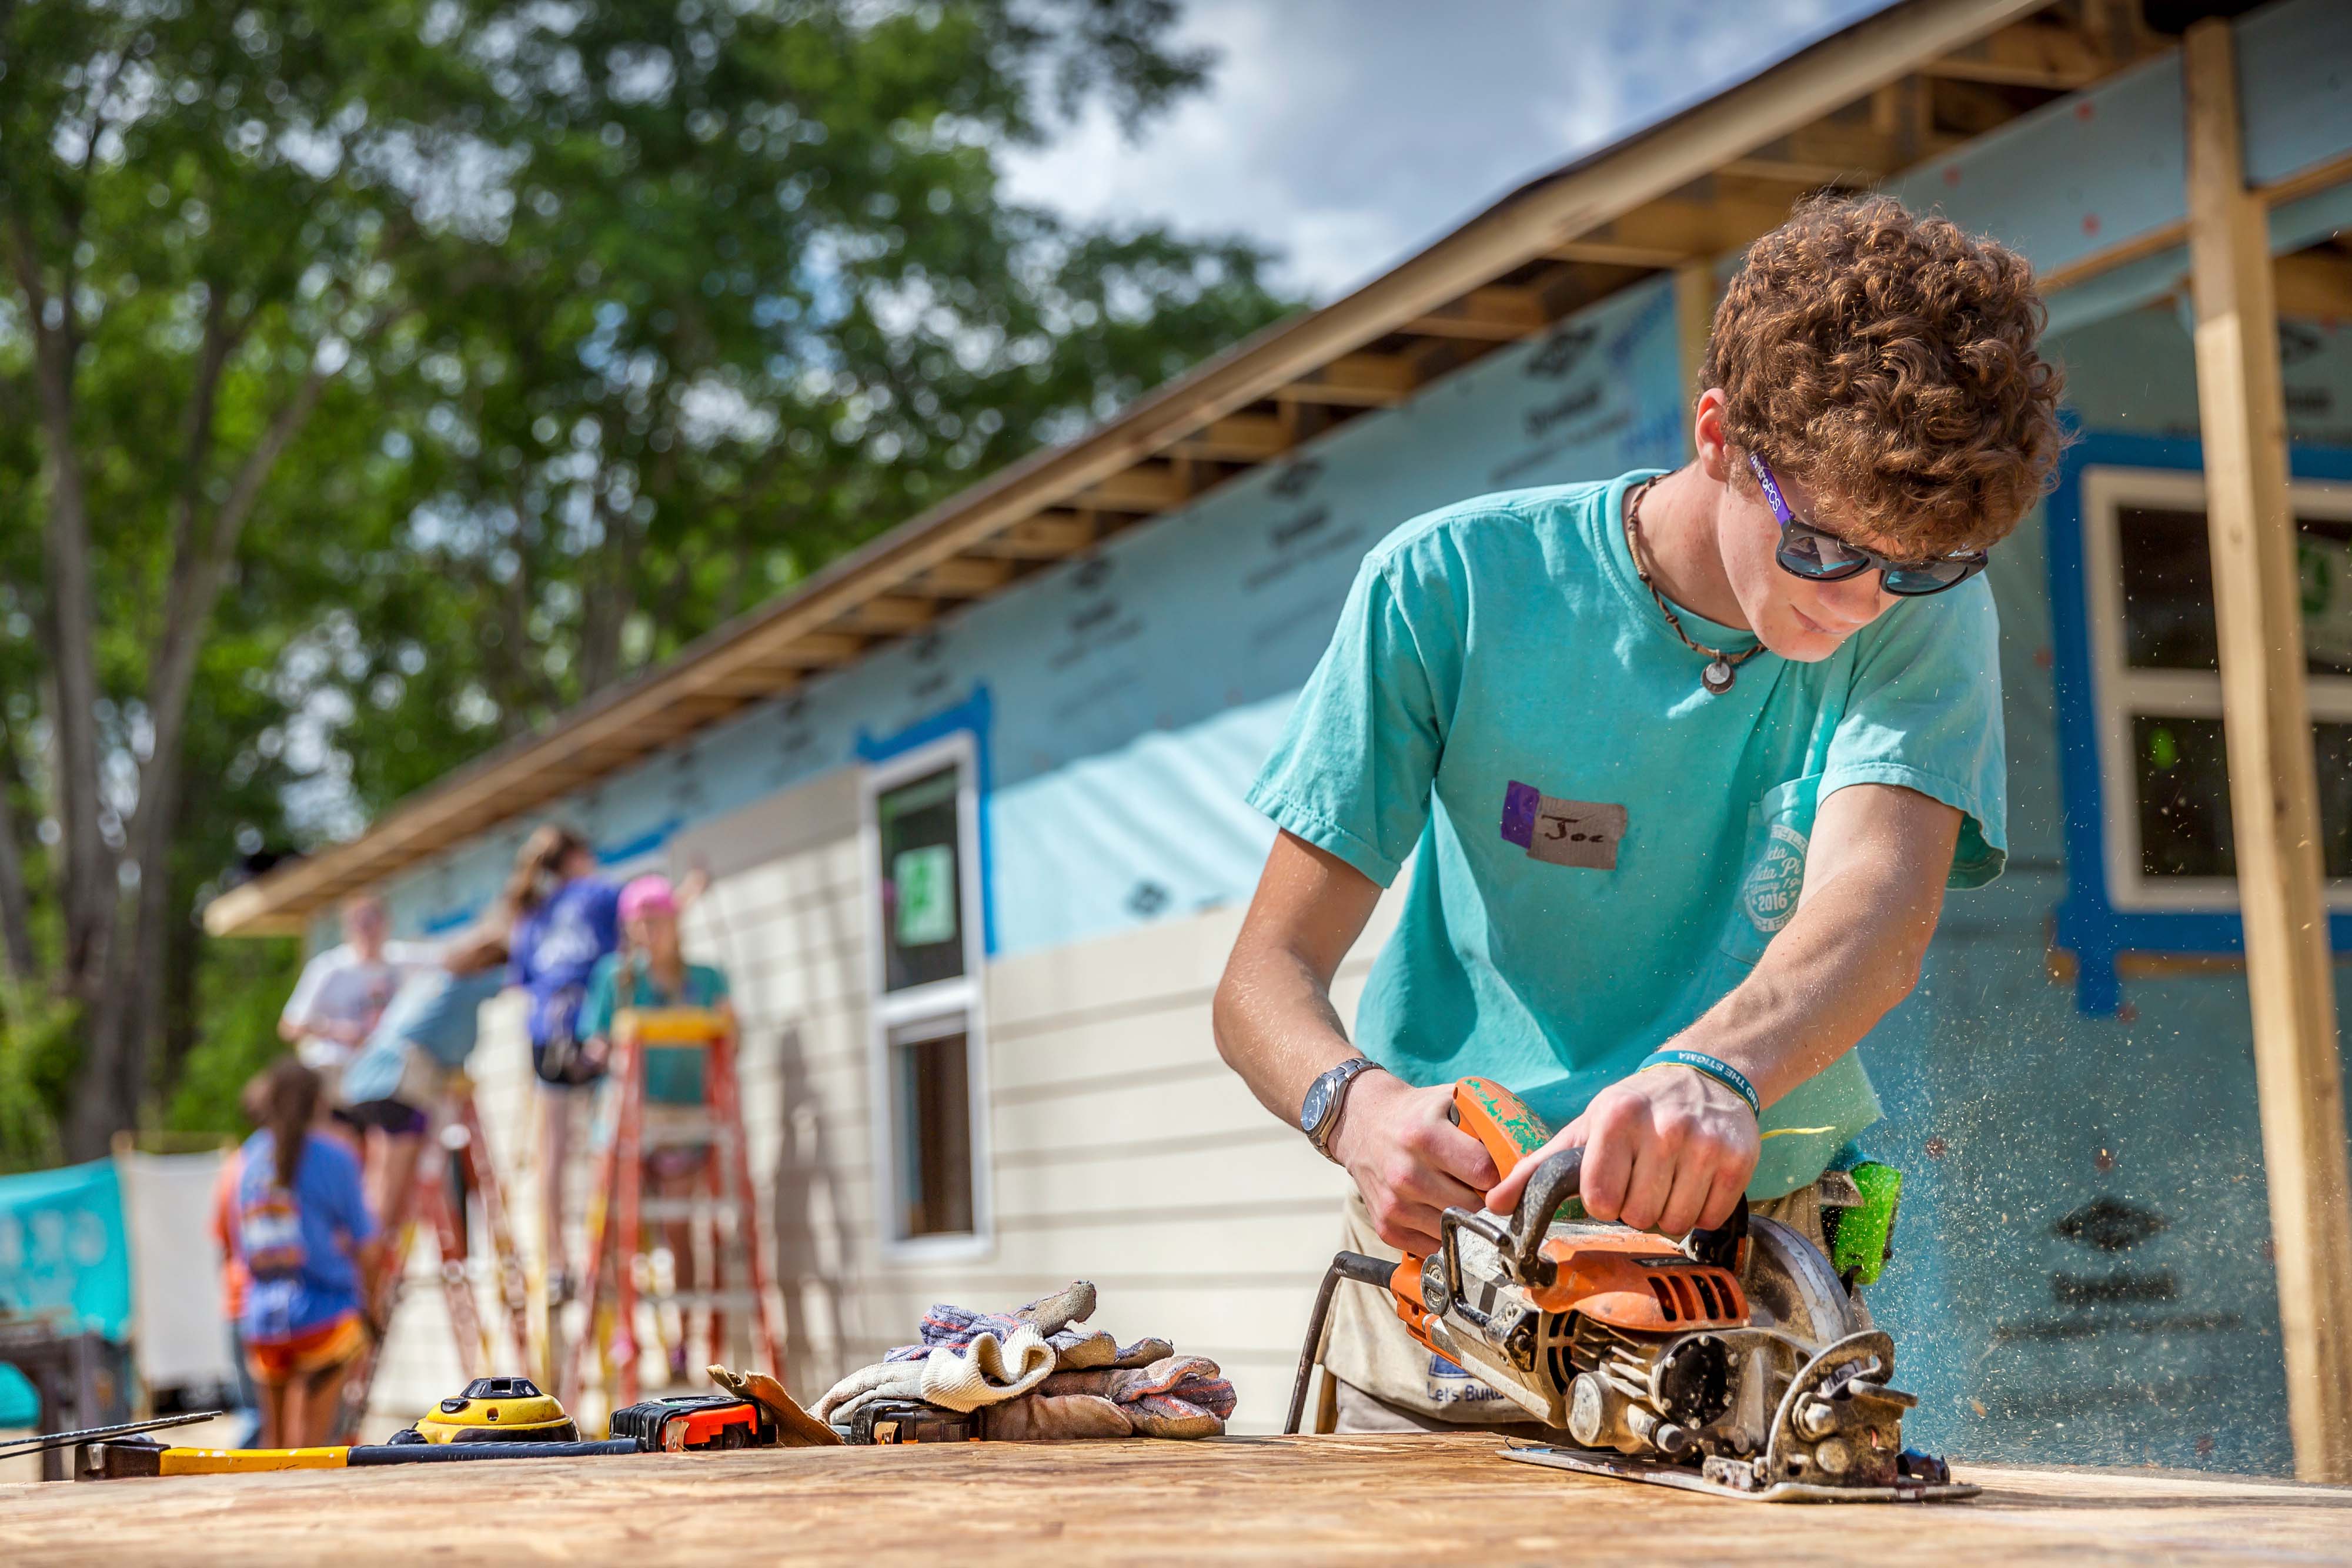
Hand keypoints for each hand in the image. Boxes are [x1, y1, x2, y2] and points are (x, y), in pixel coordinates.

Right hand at [1329, 1073, 1499, 1254]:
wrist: (1360, 1122)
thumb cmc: (1414, 1112)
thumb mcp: (1449, 1100)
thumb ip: (1486, 1121)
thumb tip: (1527, 1150)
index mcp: (1424, 1137)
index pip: (1485, 1173)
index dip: (1502, 1174)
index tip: (1504, 1172)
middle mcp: (1406, 1173)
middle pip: (1473, 1206)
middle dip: (1487, 1199)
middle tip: (1489, 1189)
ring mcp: (1395, 1204)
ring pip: (1455, 1229)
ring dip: (1467, 1219)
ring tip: (1464, 1197)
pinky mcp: (1386, 1227)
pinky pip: (1433, 1246)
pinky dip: (1444, 1234)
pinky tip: (1442, 1211)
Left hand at [1487, 1065, 1757, 1235]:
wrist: (1705, 1074)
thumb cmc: (1636, 1107)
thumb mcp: (1584, 1127)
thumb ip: (1538, 1168)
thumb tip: (1494, 1204)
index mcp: (1617, 1119)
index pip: (1601, 1200)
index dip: (1604, 1201)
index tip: (1610, 1185)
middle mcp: (1664, 1128)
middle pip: (1639, 1216)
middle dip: (1636, 1207)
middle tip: (1642, 1180)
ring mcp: (1704, 1144)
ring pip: (1676, 1222)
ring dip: (1668, 1212)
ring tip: (1667, 1180)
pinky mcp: (1738, 1160)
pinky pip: (1711, 1217)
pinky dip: (1701, 1211)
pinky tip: (1694, 1182)